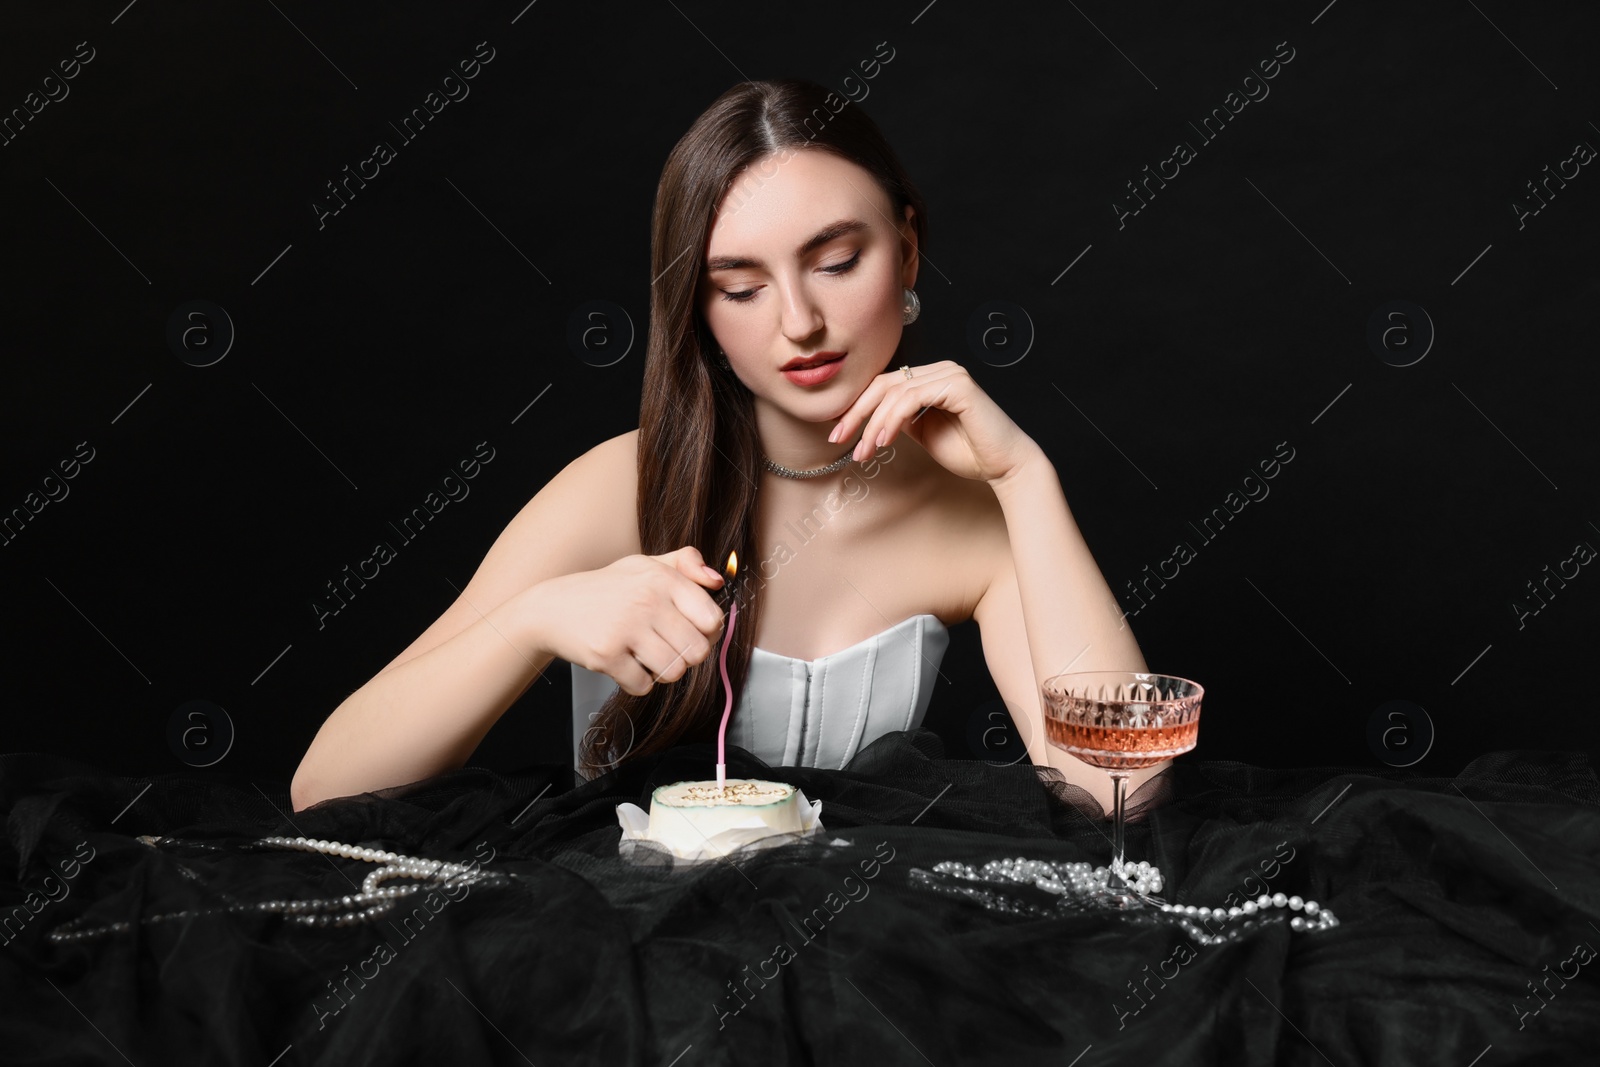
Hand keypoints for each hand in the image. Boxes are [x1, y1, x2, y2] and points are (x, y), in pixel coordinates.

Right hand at [528, 546, 726, 695]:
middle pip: (698, 651)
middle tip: (667, 648)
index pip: (713, 620)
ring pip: (674, 672)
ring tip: (646, 657)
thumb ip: (686, 563)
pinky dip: (637, 682)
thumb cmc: (606, 589)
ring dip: (663, 672)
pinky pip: (643, 685)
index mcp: (662, 578)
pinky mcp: (606, 655)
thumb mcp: (645, 564)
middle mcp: (646, 601)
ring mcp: (625, 628)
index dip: (707, 633)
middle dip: (687, 657)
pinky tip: (626, 665)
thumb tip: (718, 581)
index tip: (692, 632)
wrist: (551, 609)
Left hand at [828, 360, 1041, 483]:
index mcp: (931, 378)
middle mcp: (940, 370)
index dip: (857, 408)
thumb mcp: (923, 433)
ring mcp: (950, 374)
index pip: (884, 385)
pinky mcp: (958, 385)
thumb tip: (869, 419)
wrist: (1004, 466)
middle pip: (883, 384)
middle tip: (838, 439)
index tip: (838, 433)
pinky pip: (913, 397)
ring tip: (865, 449)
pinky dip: (892, 418)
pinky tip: (883, 439)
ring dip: (872, 423)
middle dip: (856, 413)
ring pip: (894, 391)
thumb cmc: (969, 452)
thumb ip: (900, 420)